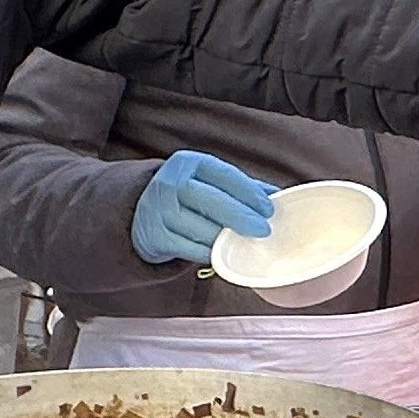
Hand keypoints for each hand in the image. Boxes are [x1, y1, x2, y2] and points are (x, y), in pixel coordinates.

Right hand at [131, 149, 277, 265]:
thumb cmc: (188, 196)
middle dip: (240, 216)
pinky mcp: (155, 236)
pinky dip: (209, 253)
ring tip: (245, 244)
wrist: (140, 212)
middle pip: (211, 200)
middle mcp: (171, 182)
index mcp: (189, 163)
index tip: (269, 209)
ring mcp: (160, 210)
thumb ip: (241, 187)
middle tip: (263, 230)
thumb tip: (278, 196)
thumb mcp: (209, 182)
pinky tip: (223, 255)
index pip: (224, 175)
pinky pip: (189, 248)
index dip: (249, 192)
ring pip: (201, 227)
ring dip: (226, 238)